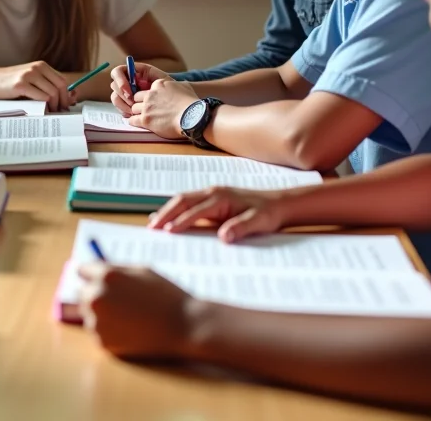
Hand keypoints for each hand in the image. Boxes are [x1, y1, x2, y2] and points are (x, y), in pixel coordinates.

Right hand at [0, 61, 75, 111]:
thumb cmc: (10, 83)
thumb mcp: (30, 79)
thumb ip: (45, 85)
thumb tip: (68, 97)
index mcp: (41, 66)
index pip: (62, 80)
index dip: (66, 95)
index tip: (65, 106)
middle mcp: (37, 68)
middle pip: (60, 87)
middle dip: (62, 102)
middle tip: (60, 112)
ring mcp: (29, 75)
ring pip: (52, 93)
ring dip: (54, 106)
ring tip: (51, 113)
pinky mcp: (21, 85)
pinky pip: (41, 97)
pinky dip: (45, 106)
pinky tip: (42, 111)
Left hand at [78, 263, 203, 358]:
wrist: (183, 325)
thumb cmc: (165, 294)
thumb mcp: (141, 270)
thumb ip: (115, 270)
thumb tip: (93, 271)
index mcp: (106, 276)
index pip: (82, 270)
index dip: (92, 273)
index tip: (96, 277)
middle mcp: (96, 297)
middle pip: (82, 292)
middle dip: (96, 293)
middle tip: (118, 300)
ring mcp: (97, 321)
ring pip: (88, 313)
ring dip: (100, 313)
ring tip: (127, 315)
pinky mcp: (102, 342)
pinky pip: (98, 331)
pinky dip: (108, 330)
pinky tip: (129, 328)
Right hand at [109, 62, 173, 114]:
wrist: (177, 107)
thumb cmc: (171, 91)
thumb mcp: (163, 79)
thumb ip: (149, 73)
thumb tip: (135, 71)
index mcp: (135, 72)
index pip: (118, 72)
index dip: (120, 80)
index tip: (129, 91)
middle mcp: (128, 82)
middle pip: (114, 85)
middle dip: (122, 95)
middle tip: (132, 103)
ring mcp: (126, 94)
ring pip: (115, 97)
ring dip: (122, 104)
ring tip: (134, 111)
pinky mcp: (127, 105)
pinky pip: (120, 108)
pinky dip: (125, 111)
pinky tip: (133, 115)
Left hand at [125, 79, 196, 139]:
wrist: (193, 116)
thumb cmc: (191, 103)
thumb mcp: (185, 87)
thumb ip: (177, 85)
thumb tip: (178, 85)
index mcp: (159, 85)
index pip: (147, 89)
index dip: (149, 97)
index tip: (153, 103)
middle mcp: (150, 94)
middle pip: (137, 98)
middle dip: (140, 104)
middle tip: (146, 110)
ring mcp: (147, 107)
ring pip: (134, 109)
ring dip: (137, 113)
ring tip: (143, 118)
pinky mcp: (145, 119)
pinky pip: (133, 120)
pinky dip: (134, 122)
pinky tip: (139, 123)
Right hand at [147, 186, 285, 239]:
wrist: (279, 204)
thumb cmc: (269, 213)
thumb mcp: (259, 222)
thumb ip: (241, 228)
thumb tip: (224, 237)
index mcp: (221, 197)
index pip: (196, 210)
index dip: (182, 221)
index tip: (169, 232)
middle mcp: (212, 193)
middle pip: (182, 200)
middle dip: (166, 213)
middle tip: (151, 228)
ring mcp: (210, 195)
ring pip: (182, 200)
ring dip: (167, 211)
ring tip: (152, 225)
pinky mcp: (211, 201)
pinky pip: (188, 204)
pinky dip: (175, 211)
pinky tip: (167, 219)